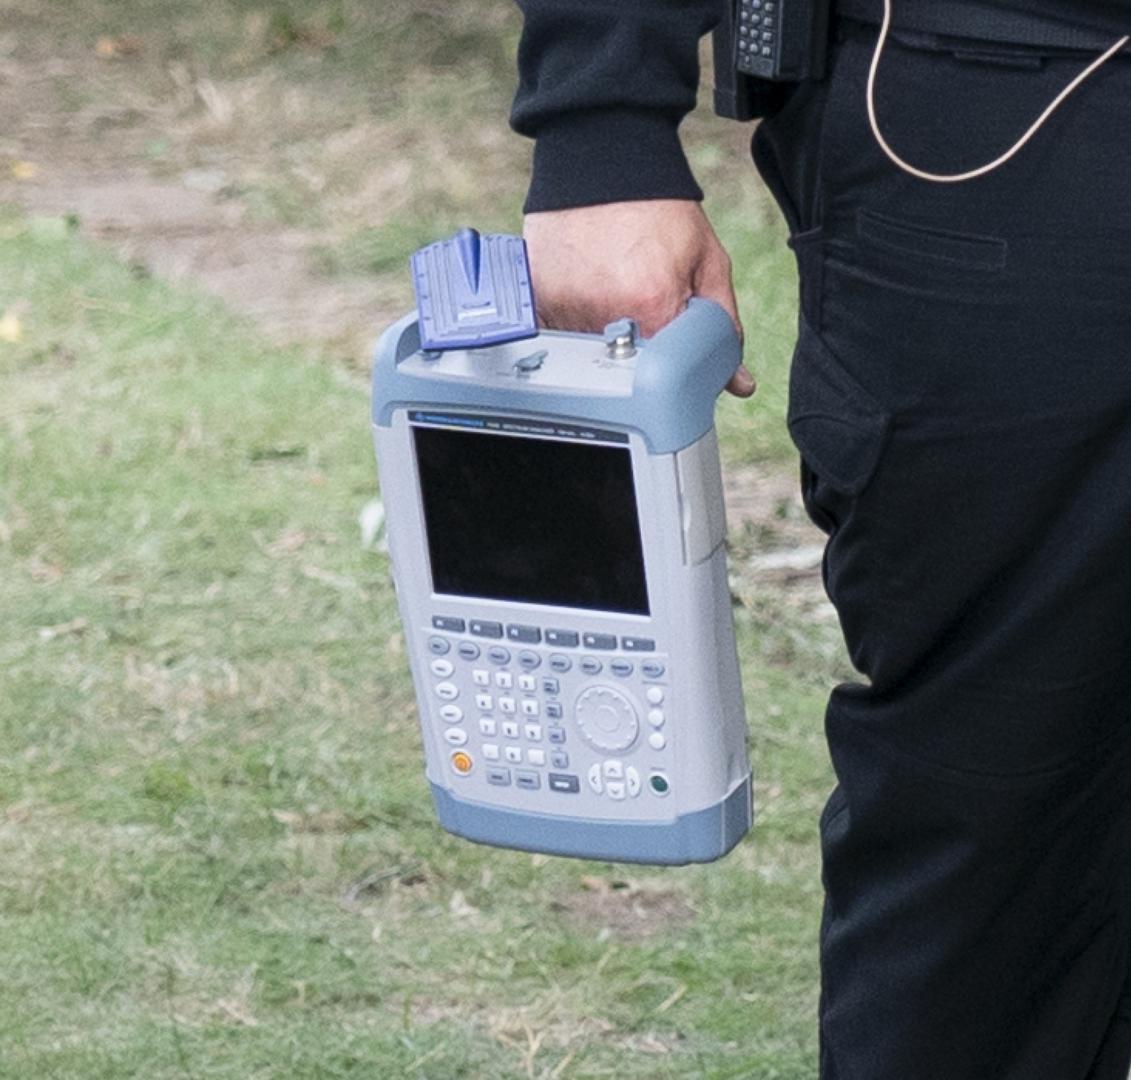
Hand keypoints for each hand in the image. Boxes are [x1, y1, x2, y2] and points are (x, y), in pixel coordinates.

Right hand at [523, 200, 754, 396]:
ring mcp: (566, 310)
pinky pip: (558, 334)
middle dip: (641, 346)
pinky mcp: (539, 301)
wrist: (603, 158)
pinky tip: (587, 287)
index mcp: (653, 307)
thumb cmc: (659, 208)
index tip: (672, 336)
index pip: (670, 371)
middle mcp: (604, 316)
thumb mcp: (706, 259)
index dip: (675, 357)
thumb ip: (723, 323)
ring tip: (613, 286)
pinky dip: (574, 321)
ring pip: (590, 352)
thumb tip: (738, 383)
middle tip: (640, 298)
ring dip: (605, 334)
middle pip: (627, 365)